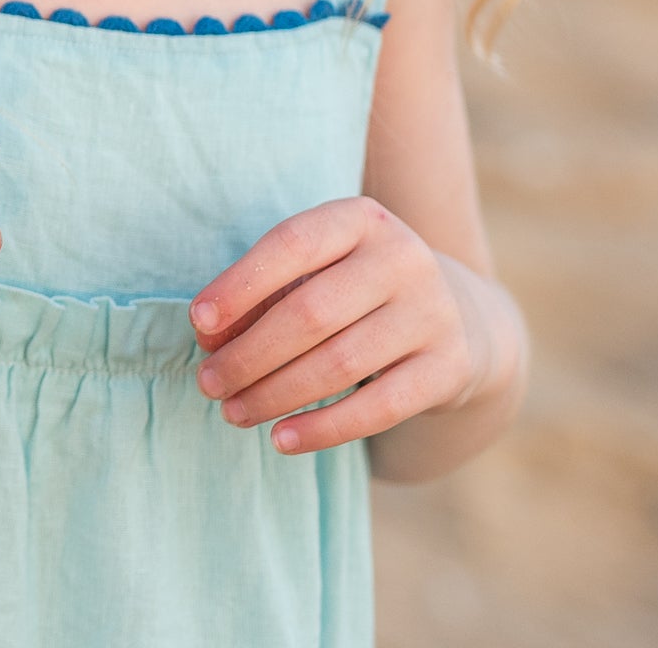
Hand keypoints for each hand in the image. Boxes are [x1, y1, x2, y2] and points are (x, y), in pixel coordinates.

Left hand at [189, 198, 485, 454]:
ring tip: (233, 412)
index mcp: (361, 218)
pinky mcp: (448, 368)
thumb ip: (262, 295)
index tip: (198, 322)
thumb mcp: (317, 270)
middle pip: (310, 312)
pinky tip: (281, 439)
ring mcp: (432, 312)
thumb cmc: (356, 290)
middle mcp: (403, 257)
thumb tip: (208, 336)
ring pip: (338, 364)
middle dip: (249, 354)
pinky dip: (322, 428)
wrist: (458, 317)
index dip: (240, 284)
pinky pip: (377, 408)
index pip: (292, 243)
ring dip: (274, 395)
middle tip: (208, 383)